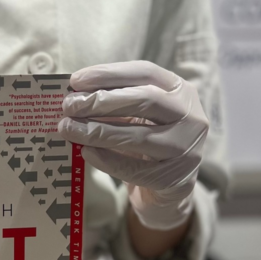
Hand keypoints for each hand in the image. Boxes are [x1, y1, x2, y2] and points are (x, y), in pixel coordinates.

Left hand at [58, 61, 208, 230]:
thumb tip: (75, 95)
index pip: (145, 72)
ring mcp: (187, 148)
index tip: (75, 80)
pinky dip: (106, 159)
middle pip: (144, 100)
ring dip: (98, 131)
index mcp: (181, 90)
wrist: (171, 187)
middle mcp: (191, 115)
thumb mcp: (138, 116)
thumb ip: (116, 104)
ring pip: (138, 136)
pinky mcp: (176, 178)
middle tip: (69, 106)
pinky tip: (85, 152)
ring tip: (69, 129)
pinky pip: (134, 168)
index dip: (109, 74)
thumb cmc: (149, 143)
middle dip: (101, 101)